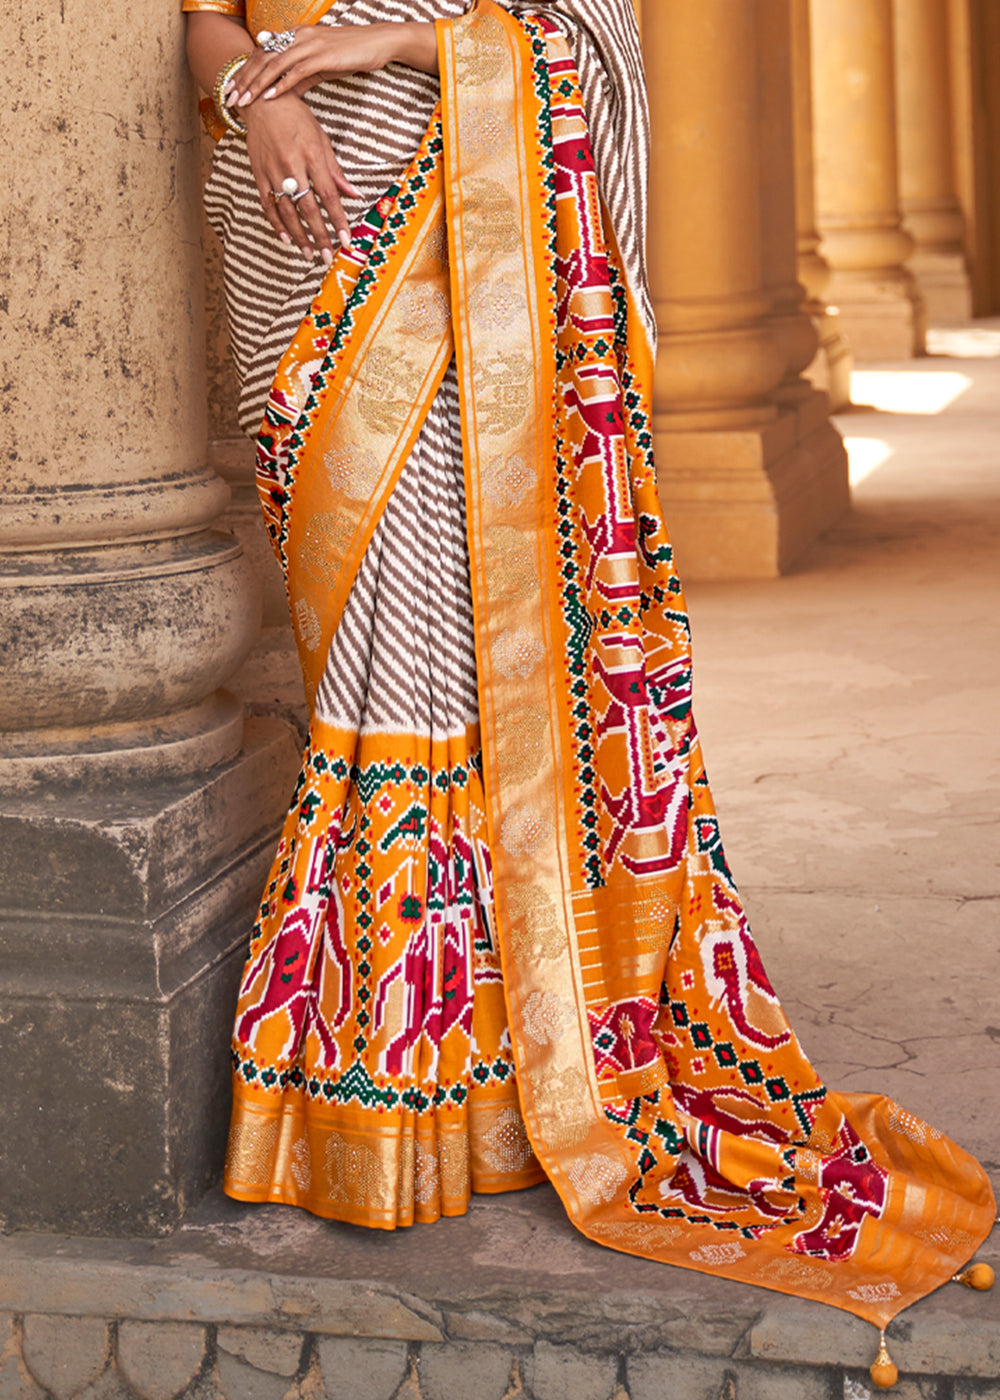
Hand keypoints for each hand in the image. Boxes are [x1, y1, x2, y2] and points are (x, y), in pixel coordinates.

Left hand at [227, 23, 408, 109]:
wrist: (379, 42)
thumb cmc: (352, 54)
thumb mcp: (322, 66)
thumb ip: (301, 78)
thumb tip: (284, 95)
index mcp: (296, 36)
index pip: (263, 53)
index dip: (245, 71)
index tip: (231, 88)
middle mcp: (298, 37)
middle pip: (263, 58)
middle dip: (244, 79)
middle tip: (229, 97)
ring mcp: (310, 45)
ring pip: (275, 65)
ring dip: (257, 84)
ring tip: (244, 100)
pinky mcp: (323, 56)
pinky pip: (296, 72)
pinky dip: (281, 85)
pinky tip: (269, 97)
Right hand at [243, 92, 359, 263]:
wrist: (262, 101)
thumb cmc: (297, 118)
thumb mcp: (321, 140)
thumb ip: (336, 171)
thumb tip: (354, 195)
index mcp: (312, 156)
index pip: (328, 195)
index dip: (338, 220)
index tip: (346, 240)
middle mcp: (292, 166)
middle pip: (308, 208)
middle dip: (320, 235)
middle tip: (328, 257)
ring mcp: (273, 171)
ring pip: (287, 211)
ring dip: (299, 236)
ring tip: (310, 254)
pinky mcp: (258, 173)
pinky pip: (268, 204)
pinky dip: (277, 224)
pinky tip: (287, 239)